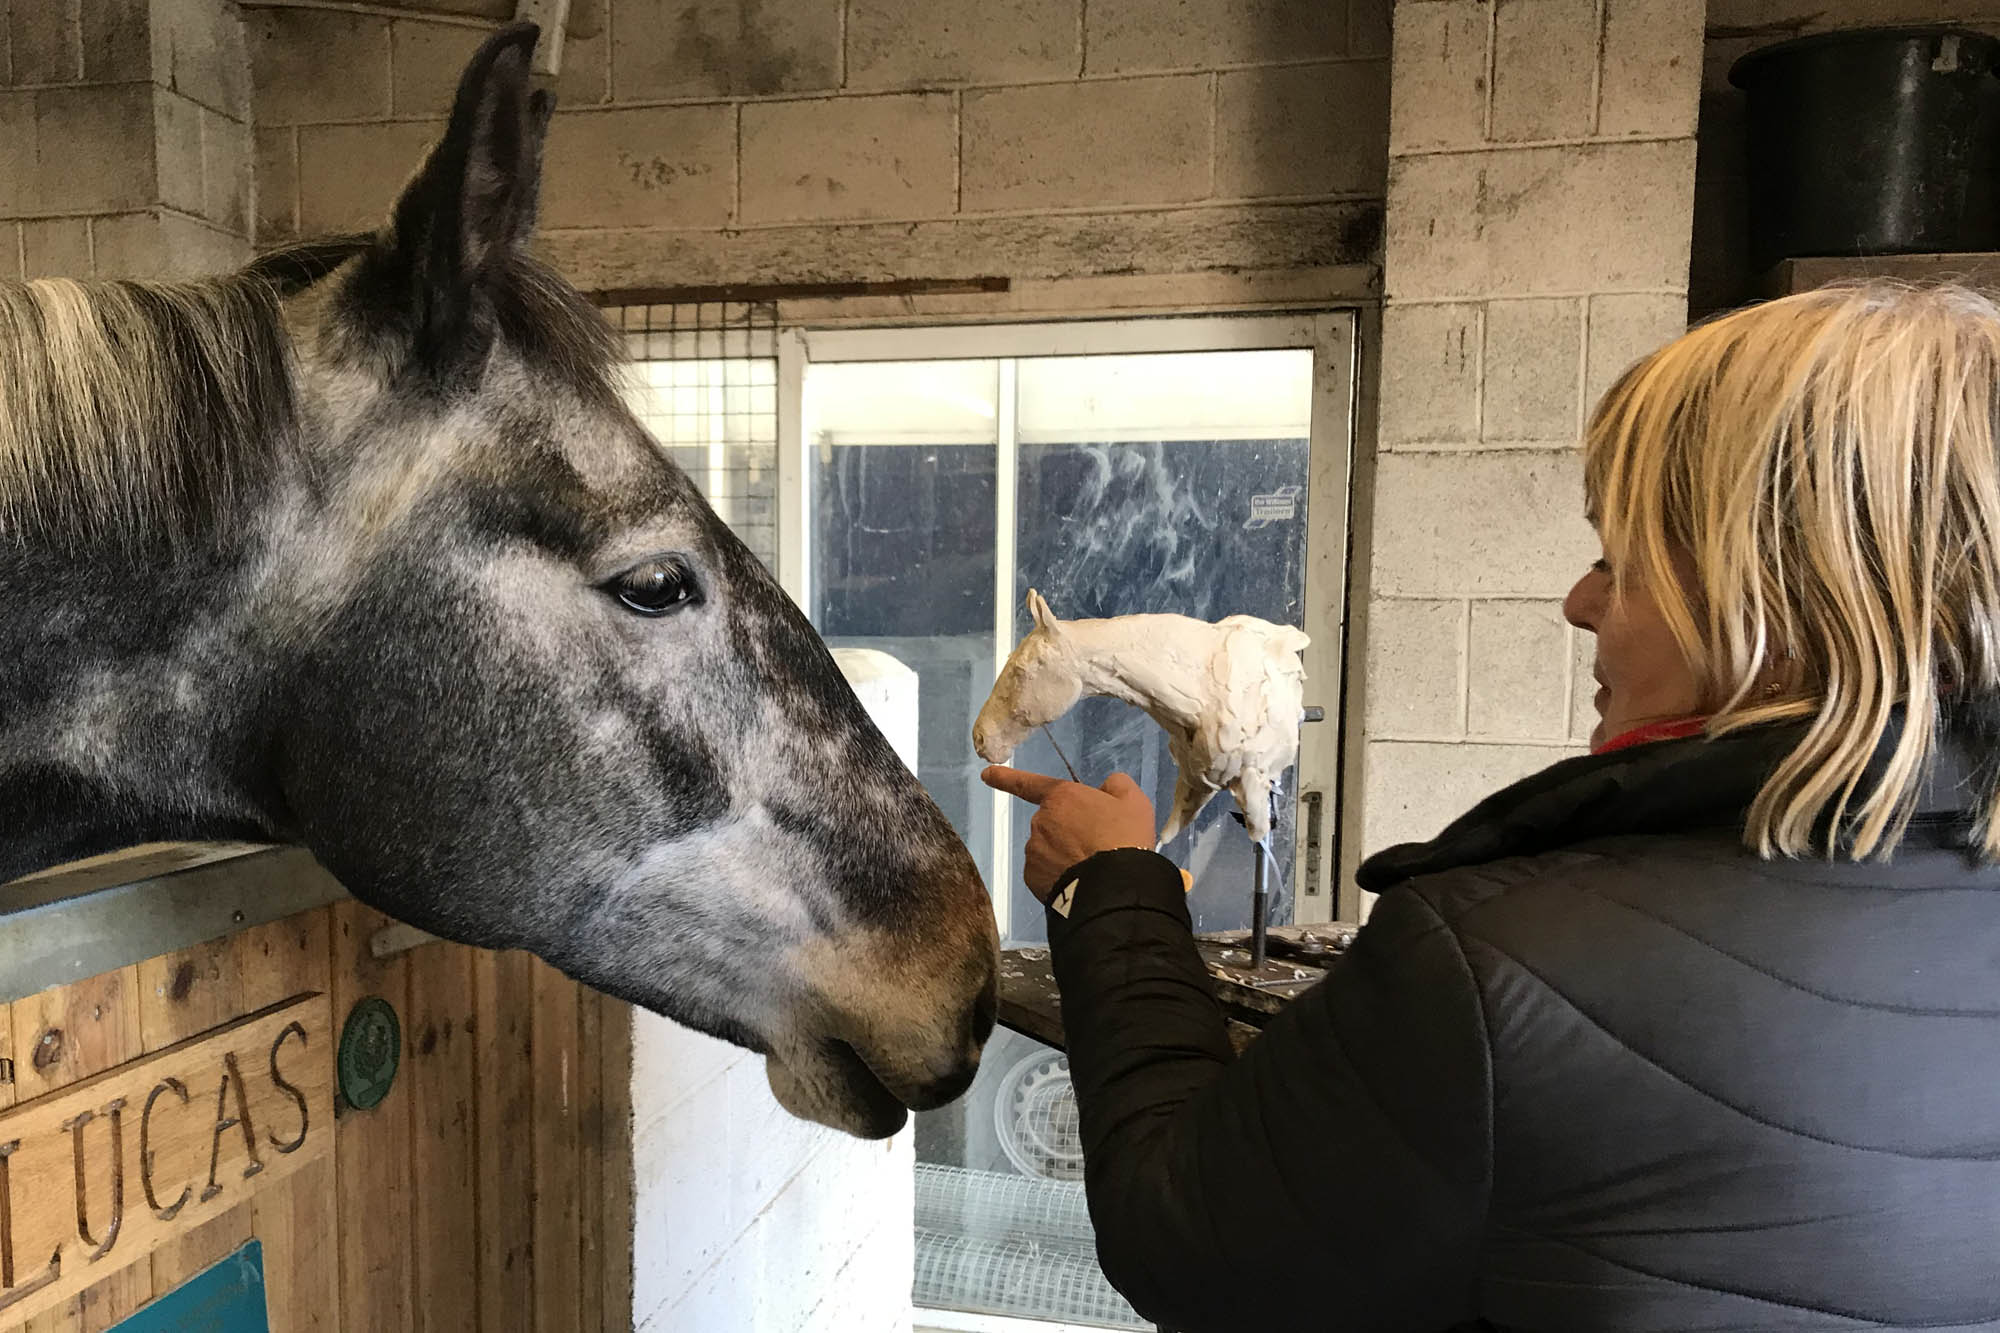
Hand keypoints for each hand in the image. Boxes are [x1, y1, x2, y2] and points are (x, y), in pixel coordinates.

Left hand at [980, 766, 1156, 900]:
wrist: (1115, 887)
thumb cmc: (1124, 839)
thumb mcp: (1133, 802)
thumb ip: (1116, 785)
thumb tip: (1105, 788)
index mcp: (1061, 797)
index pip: (1029, 784)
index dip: (1006, 777)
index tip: (986, 774)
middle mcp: (1040, 821)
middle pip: (1051, 823)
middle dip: (1068, 831)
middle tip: (1096, 844)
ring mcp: (1034, 851)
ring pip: (1047, 849)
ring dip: (1063, 854)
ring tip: (1091, 867)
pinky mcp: (1032, 878)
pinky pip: (1044, 872)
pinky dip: (1057, 876)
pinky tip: (1079, 882)